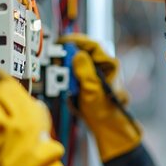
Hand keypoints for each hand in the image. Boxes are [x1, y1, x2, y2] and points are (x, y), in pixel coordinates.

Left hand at [0, 65, 92, 165]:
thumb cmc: (36, 165)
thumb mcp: (39, 132)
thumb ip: (28, 115)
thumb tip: (14, 102)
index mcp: (36, 113)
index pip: (16, 85)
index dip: (0, 74)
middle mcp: (27, 117)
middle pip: (2, 90)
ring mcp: (14, 128)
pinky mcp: (1, 140)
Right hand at [58, 34, 141, 161]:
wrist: (104, 125)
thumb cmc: (104, 109)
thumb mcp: (92, 90)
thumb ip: (85, 71)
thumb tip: (78, 55)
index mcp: (109, 64)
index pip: (92, 45)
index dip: (77, 40)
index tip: (63, 42)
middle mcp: (102, 66)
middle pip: (83, 51)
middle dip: (69, 54)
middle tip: (57, 58)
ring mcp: (94, 73)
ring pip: (77, 62)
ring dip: (67, 66)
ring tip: (60, 73)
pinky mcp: (86, 80)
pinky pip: (74, 73)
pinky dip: (68, 76)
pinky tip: (65, 83)